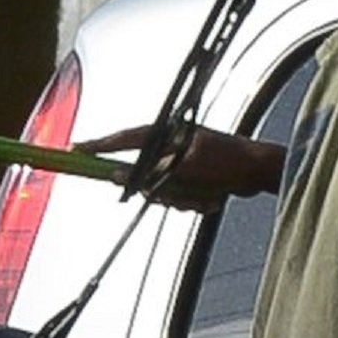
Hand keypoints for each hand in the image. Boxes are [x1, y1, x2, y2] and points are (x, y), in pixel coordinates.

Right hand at [76, 124, 282, 212]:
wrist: (261, 172)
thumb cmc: (228, 161)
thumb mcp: (184, 167)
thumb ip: (149, 172)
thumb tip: (119, 176)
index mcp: (165, 135)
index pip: (122, 140)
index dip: (97, 146)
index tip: (75, 151)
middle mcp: (169, 148)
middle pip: (142, 176)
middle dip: (162, 192)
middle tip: (184, 194)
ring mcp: (179, 164)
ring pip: (160, 193)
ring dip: (182, 199)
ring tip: (207, 194)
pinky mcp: (190, 179)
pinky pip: (178, 199)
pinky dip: (193, 202)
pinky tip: (213, 197)